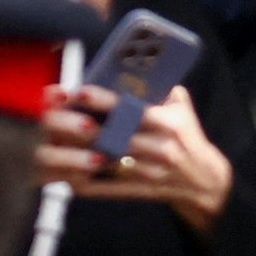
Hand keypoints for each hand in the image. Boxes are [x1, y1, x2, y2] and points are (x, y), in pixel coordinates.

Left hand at [46, 79, 233, 226]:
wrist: (204, 181)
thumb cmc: (187, 137)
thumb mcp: (183, 110)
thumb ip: (160, 89)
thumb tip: (134, 65)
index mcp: (170, 125)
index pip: (134, 110)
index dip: (105, 101)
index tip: (80, 92)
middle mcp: (161, 150)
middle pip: (114, 137)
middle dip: (81, 126)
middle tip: (53, 115)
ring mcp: (150, 173)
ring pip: (105, 162)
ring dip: (76, 153)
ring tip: (52, 141)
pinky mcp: (140, 191)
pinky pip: (107, 189)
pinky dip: (85, 184)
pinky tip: (63, 175)